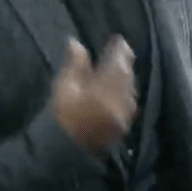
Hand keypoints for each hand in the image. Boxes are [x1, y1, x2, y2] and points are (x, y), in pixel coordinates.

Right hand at [51, 36, 136, 155]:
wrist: (65, 151)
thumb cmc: (61, 116)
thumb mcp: (64, 86)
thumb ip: (75, 63)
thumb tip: (76, 42)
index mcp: (104, 88)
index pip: (117, 62)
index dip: (119, 49)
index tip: (119, 39)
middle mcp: (119, 100)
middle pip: (127, 76)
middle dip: (125, 62)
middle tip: (123, 51)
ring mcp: (123, 115)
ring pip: (130, 89)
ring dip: (127, 77)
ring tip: (122, 68)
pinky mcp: (123, 126)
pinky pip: (129, 103)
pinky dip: (126, 92)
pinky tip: (122, 90)